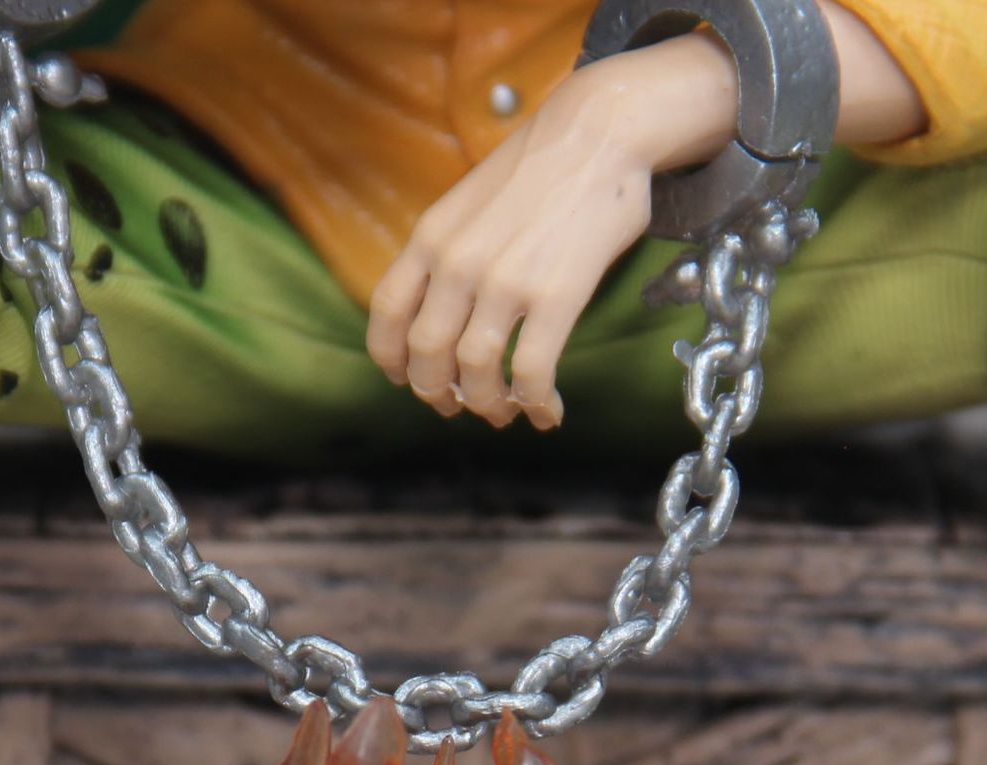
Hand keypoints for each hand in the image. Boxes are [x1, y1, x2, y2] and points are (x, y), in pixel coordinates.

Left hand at [368, 34, 744, 431]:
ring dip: (488, 406)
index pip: (386, 315)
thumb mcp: (470, 202)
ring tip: (505, 411)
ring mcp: (504, 280)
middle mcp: (458, 262)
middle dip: (439, 395)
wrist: (600, 131)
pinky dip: (535, 405)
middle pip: (425, 357)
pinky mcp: (554, 296)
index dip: (391, 361)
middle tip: (459, 405)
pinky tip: (546, 411)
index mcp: (431, 238)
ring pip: (475, 374)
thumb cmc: (541, 167)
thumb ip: (447, 251)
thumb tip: (442, 312)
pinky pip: (531, 374)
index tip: (406, 380)